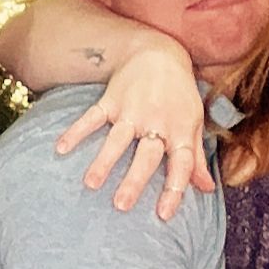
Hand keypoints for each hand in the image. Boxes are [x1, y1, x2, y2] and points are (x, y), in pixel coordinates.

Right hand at [54, 42, 210, 220]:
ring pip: (117, 140)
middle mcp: (156, 123)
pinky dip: (76, 132)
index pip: (180, 164)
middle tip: (120, 205)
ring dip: (103, 161)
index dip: (174, 189)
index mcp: (180, 130)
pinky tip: (62, 148)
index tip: (164, 215)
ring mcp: (131, 111)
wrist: (159, 53)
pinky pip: (92, 118)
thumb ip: (195, 157)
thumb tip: (206, 189)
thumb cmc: (179, 94)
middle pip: (145, 156)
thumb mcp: (193, 122)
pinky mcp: (111, 100)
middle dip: (133, 181)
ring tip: (90, 183)